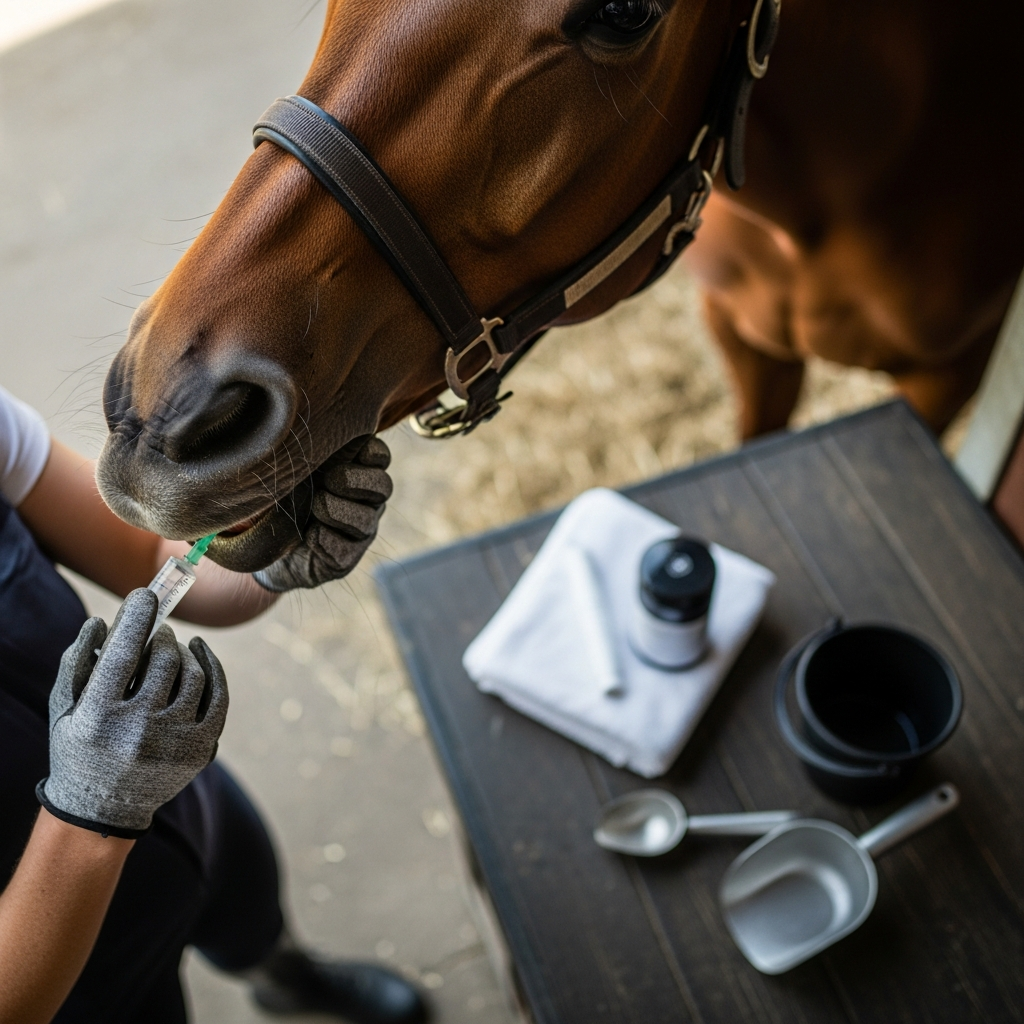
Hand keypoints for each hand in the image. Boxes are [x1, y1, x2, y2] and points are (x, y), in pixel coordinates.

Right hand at [38, 589, 228, 837]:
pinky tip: (201, 653)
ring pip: (193, 675)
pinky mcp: (200, 751)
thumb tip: (100, 622)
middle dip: (160, 638)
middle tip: (157, 631)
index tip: (145, 596)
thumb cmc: (78, 748)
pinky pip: (218, 697)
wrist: (102, 811)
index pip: (121, 655)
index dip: (137, 618)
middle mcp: (138, 731)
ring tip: (170, 648)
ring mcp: (174, 743)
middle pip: (162, 661)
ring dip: (183, 652)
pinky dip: (213, 668)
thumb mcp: (63, 708)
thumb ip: (76, 662)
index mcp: (99, 718)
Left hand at [253, 435, 391, 591]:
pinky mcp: (344, 560)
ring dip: (338, 511)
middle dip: (355, 481)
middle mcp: (365, 501)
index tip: (348, 450)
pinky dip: (326, 541)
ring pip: (366, 520)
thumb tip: (306, 433)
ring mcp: (358, 532)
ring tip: (316, 508)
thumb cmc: (280, 493)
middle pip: (382, 486)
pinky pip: (346, 551)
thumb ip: (306, 451)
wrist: (262, 542)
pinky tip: (309, 536)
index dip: (370, 453)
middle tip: (328, 481)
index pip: (379, 456)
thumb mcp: (291, 467)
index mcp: (357, 471)